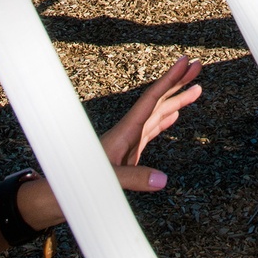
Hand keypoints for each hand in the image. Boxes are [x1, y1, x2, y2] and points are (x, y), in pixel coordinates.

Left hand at [15, 56, 201, 232]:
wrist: (60, 195)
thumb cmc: (78, 185)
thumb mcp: (106, 182)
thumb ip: (133, 179)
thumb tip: (163, 180)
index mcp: (125, 131)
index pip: (151, 99)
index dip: (169, 80)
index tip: (184, 62)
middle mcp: (129, 131)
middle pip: (158, 100)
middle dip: (177, 82)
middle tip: (197, 65)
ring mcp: (130, 141)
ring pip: (158, 114)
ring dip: (177, 100)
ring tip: (197, 88)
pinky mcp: (130, 152)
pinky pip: (152, 130)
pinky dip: (166, 120)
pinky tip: (175, 115)